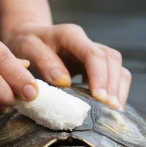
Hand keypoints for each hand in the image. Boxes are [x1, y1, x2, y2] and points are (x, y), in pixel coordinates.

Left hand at [1, 23, 131, 109]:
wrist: (30, 39)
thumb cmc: (27, 44)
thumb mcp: (27, 48)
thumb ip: (44, 62)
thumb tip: (64, 81)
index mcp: (70, 36)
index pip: (93, 54)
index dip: (99, 76)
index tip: (100, 98)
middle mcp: (86, 42)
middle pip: (111, 59)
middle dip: (112, 85)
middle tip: (110, 109)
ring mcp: (93, 53)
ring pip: (117, 66)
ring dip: (118, 89)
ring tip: (114, 111)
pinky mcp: (94, 65)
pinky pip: (113, 75)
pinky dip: (115, 90)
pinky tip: (110, 106)